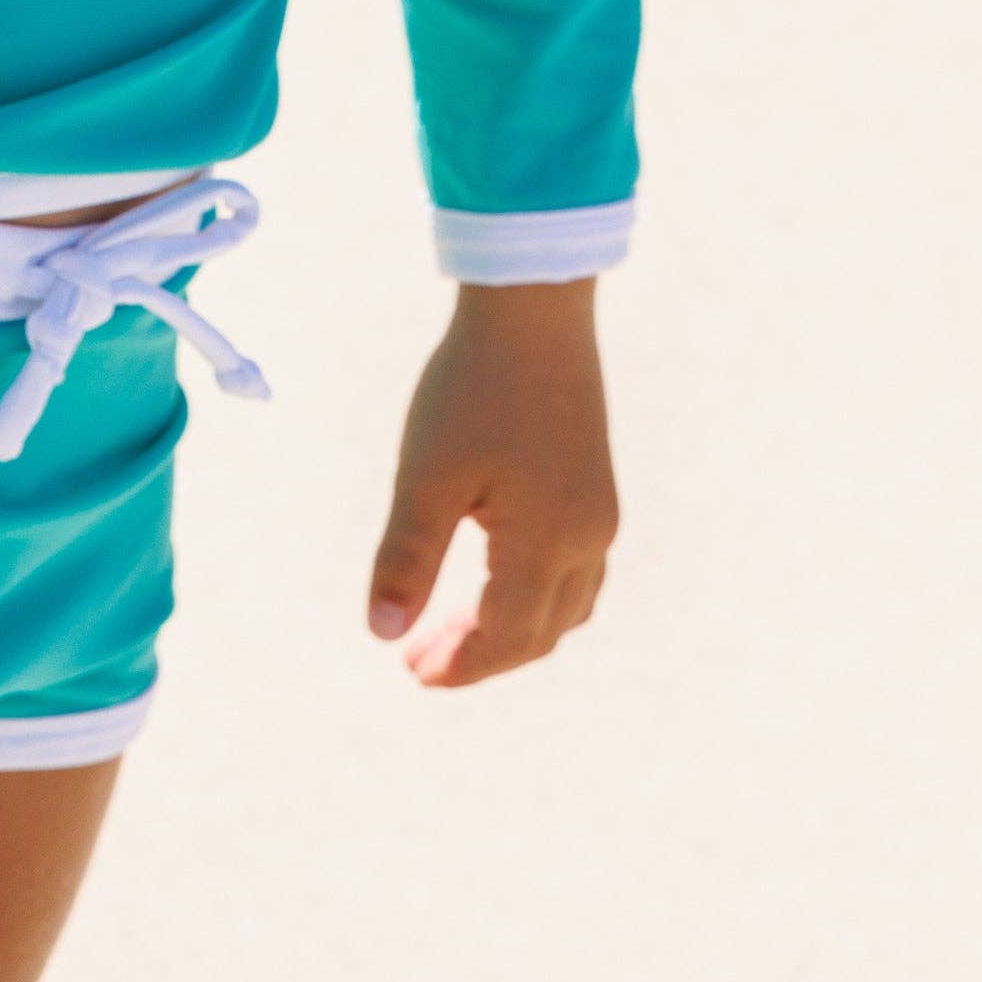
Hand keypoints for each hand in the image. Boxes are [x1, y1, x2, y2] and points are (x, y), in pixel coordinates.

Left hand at [366, 278, 617, 687]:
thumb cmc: (472, 389)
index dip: (460, 665)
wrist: (533, 310)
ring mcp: (599, 513)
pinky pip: (576, 571)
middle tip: (419, 657)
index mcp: (545, 544)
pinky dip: (536, 596)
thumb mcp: (426, 476)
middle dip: (480, 654)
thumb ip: (406, 559)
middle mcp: (587, 538)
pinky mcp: (596, 487)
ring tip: (452, 627)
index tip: (411, 671)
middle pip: (539, 631)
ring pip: (564, 605)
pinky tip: (494, 578)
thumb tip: (382, 632)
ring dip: (511, 628)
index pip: (505, 638)